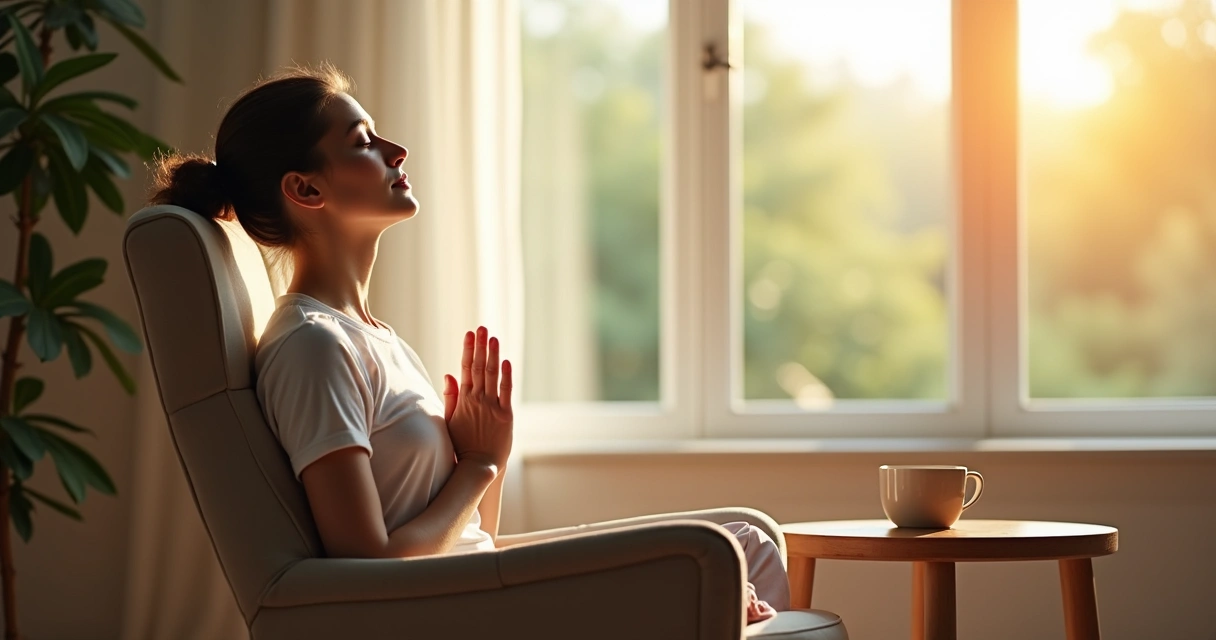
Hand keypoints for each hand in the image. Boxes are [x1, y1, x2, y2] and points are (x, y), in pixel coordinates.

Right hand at [443, 326, 512, 471]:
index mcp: (463, 399)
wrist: (478, 466)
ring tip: (493, 337)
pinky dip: (506, 376)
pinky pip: (506, 391)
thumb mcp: (449, 420)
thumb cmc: (462, 444)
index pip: (465, 368)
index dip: (468, 349)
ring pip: (492, 375)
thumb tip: (449, 374)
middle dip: (480, 345)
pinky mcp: (506, 415)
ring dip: (492, 355)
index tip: (469, 333)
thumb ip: (450, 396)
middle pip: (478, 367)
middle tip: (482, 327)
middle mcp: (477, 399)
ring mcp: (492, 406)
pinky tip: (506, 361)